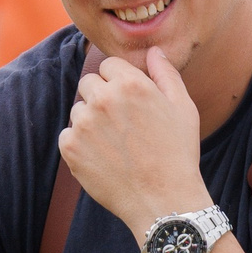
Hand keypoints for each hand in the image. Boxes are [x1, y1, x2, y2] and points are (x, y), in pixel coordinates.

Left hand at [57, 47, 209, 239]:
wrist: (163, 201)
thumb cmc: (178, 154)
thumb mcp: (183, 108)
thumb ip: (166, 73)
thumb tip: (153, 51)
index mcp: (131, 83)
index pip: (108, 65)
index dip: (118, 82)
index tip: (128, 103)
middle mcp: (103, 98)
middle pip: (88, 83)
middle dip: (101, 97)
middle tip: (121, 125)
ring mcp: (84, 123)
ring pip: (78, 110)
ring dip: (91, 122)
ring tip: (115, 145)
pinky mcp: (70, 147)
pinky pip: (68, 135)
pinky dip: (81, 145)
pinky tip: (104, 159)